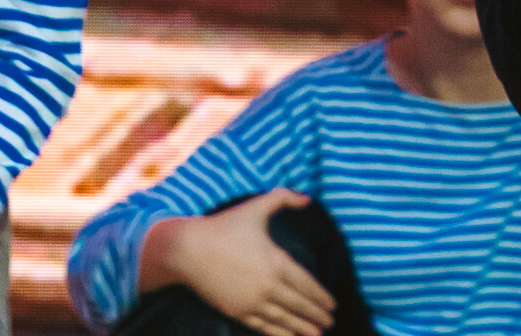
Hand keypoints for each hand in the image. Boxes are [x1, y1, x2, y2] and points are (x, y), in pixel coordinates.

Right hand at [142, 191, 337, 335]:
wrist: (187, 250)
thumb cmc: (224, 226)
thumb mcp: (257, 206)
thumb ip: (285, 198)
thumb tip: (308, 199)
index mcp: (277, 262)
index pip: (306, 284)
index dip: (321, 296)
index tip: (333, 305)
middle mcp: (267, 286)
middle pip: (298, 304)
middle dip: (316, 315)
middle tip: (330, 322)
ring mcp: (250, 301)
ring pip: (282, 319)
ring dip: (301, 328)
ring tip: (316, 335)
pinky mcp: (235, 311)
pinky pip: (261, 326)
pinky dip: (276, 333)